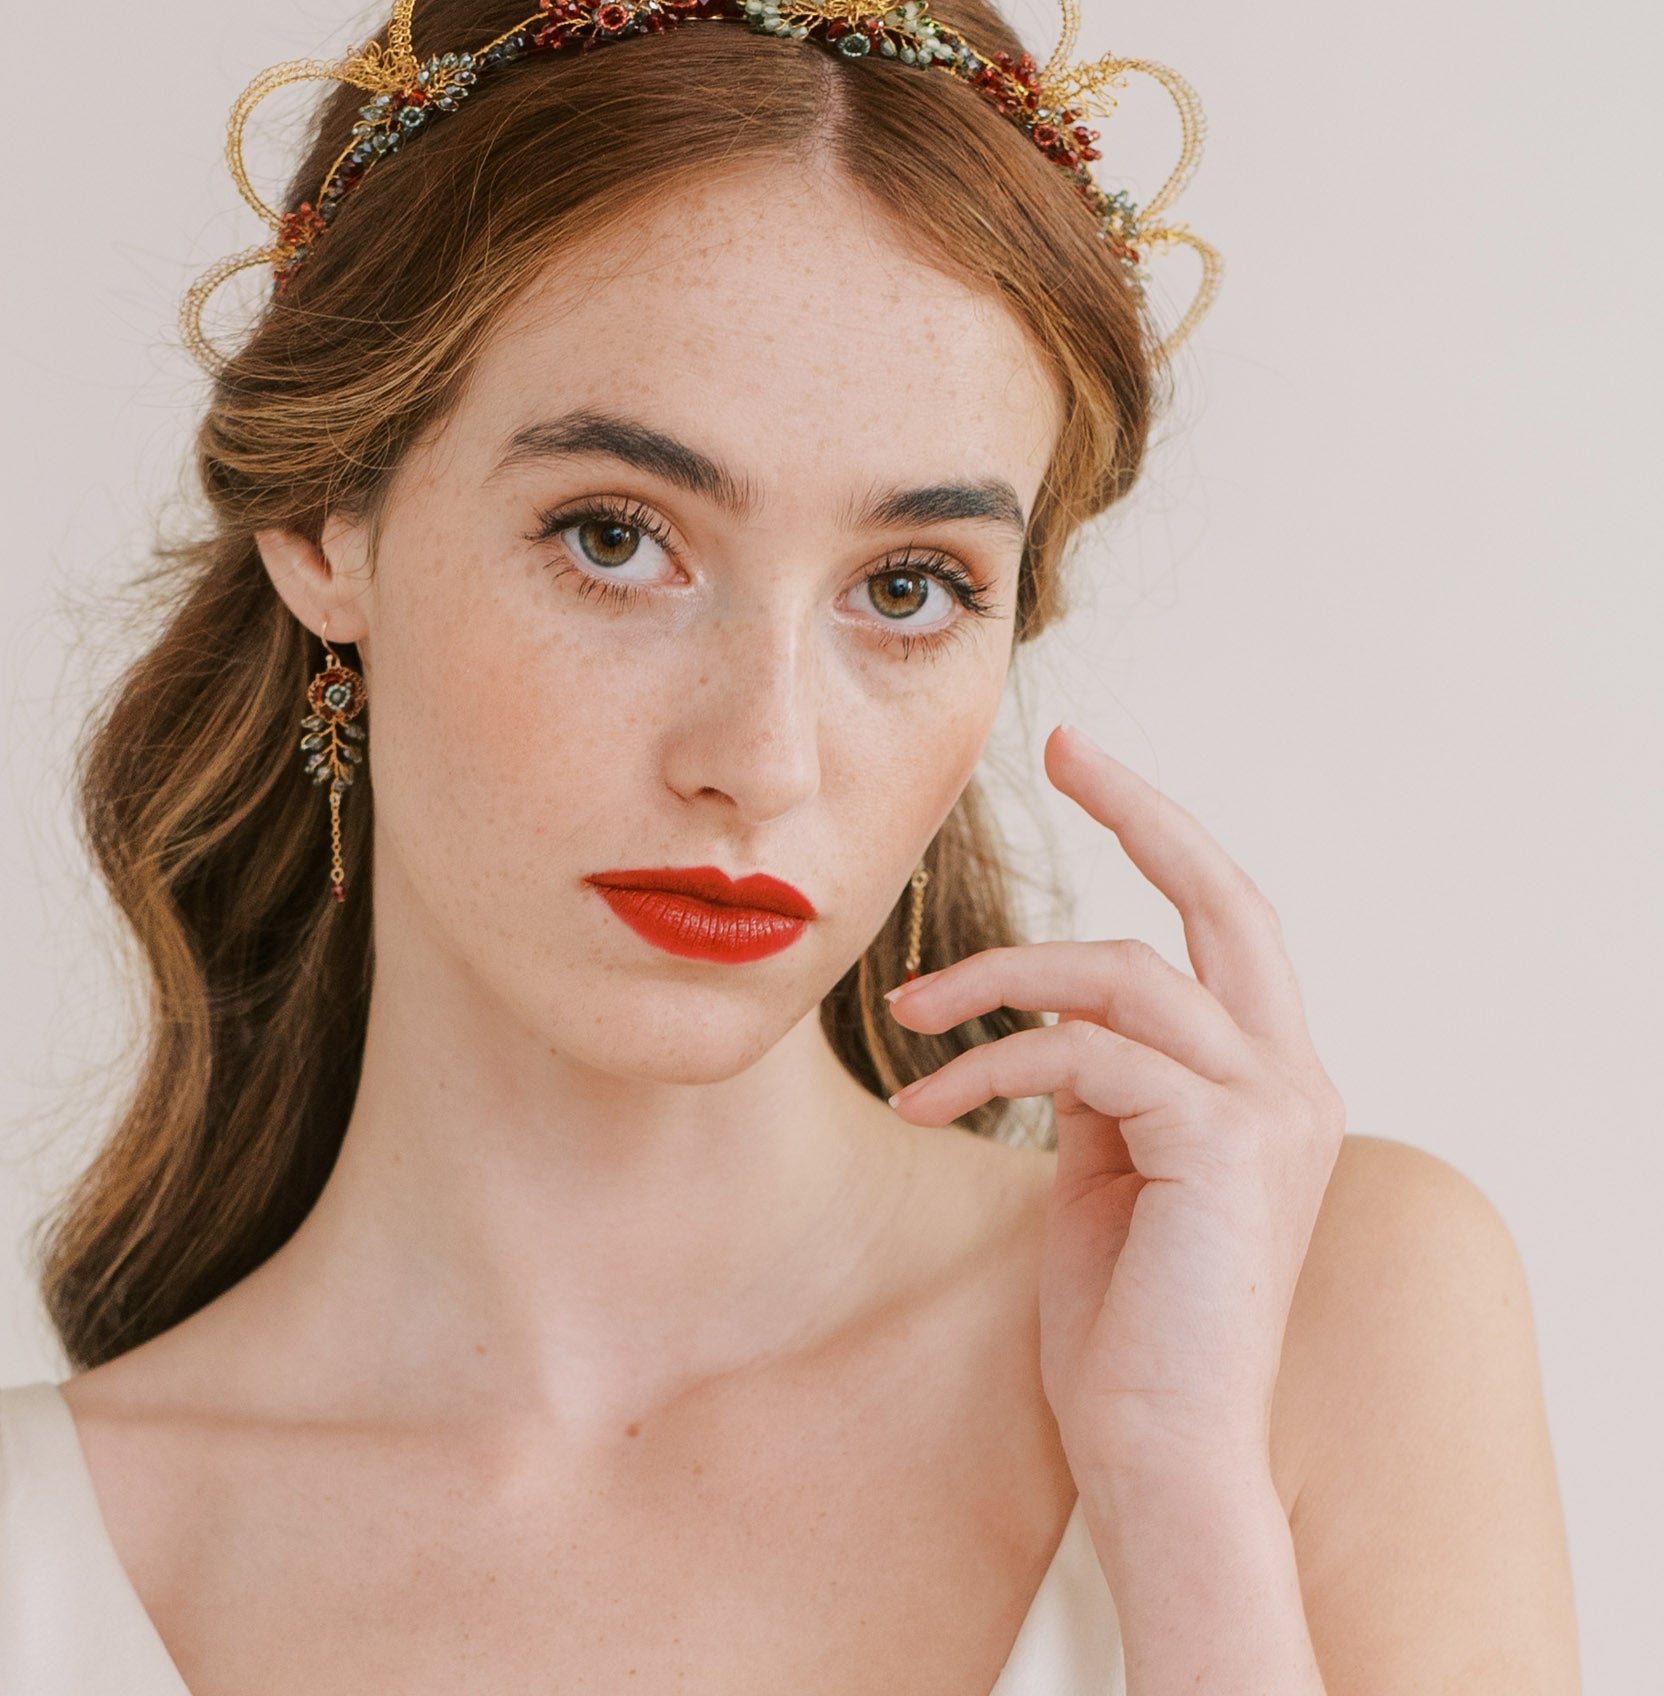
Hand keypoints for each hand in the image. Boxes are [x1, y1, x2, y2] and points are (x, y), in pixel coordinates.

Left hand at [886, 725, 1344, 1484]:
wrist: (1159, 1454)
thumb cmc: (1123, 1327)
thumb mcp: (1106, 1173)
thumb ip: (1099, 1085)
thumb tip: (1045, 1019)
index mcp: (1268, 1082)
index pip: (1224, 924)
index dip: (1164, 832)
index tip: (1088, 764)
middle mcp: (1292, 1080)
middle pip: (1225, 898)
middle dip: (1145, 809)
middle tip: (1063, 747)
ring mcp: (1271, 1108)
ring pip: (1121, 974)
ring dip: (995, 982)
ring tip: (909, 1019)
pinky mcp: (1222, 1141)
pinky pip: (1085, 1053)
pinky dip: (995, 1060)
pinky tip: (929, 1102)